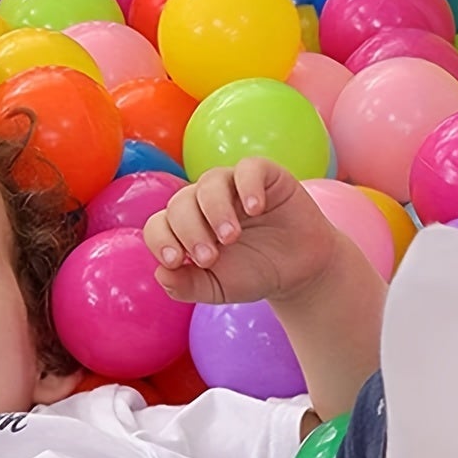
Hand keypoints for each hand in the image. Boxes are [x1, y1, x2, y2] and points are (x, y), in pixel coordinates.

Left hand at [143, 159, 339, 306]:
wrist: (298, 270)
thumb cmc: (252, 274)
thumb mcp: (217, 288)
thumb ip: (187, 286)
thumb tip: (160, 274)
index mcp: (185, 227)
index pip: (159, 225)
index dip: (161, 240)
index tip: (176, 261)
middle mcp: (203, 202)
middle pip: (180, 203)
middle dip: (190, 231)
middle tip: (208, 258)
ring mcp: (232, 186)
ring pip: (210, 182)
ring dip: (215, 210)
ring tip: (231, 237)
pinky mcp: (263, 175)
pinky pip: (248, 169)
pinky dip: (248, 186)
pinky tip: (255, 209)